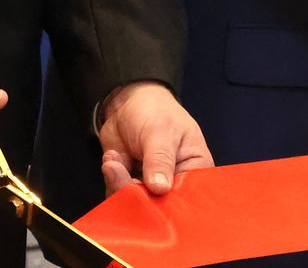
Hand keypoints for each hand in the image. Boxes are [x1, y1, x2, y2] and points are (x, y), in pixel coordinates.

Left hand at [97, 81, 213, 194]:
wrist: (126, 102)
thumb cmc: (154, 111)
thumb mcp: (159, 131)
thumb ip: (160, 159)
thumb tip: (159, 188)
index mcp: (196, 169)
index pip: (187, 197)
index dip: (170, 203)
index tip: (149, 197)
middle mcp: (176, 183)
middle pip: (160, 205)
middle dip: (136, 194)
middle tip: (119, 171)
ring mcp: (152, 186)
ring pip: (136, 204)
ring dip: (119, 185)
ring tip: (113, 160)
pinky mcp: (130, 185)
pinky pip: (119, 197)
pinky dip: (112, 180)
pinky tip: (112, 158)